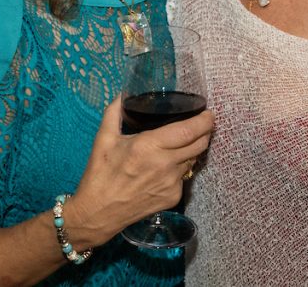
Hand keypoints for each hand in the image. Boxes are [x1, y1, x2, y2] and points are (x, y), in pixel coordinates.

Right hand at [69, 98, 213, 246]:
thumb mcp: (103, 139)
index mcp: (148, 146)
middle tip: (203, 123)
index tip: (208, 113)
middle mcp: (165, 165)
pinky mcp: (173, 198)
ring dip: (193, 149)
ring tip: (184, 143)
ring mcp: (171, 184)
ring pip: (193, 160)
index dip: (204, 121)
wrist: (98, 213)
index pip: (188, 131)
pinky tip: (169, 165)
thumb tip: (123, 93)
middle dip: (205, 132)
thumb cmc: (100, 173)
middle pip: (199, 144)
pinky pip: (184, 176)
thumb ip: (115, 112)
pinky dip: (181, 167)